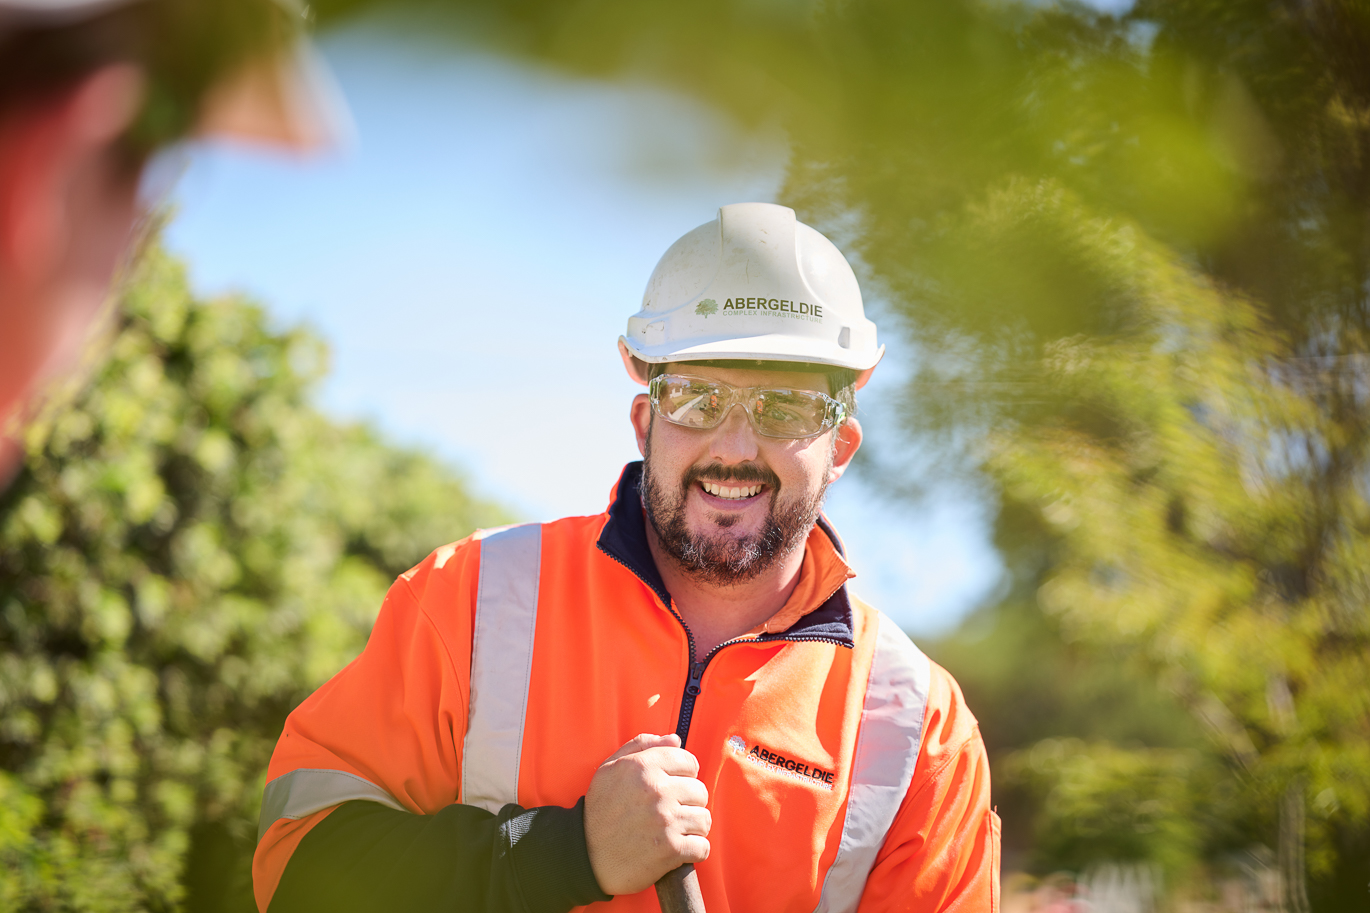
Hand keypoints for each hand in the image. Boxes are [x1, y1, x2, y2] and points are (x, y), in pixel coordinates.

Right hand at [583, 733, 710, 895]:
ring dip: (692, 828)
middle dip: (689, 803)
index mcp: (643, 766)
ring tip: (675, 831)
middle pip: (700, 791)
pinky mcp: (671, 849)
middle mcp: (657, 790)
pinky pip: (702, 847)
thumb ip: (641, 746)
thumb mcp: (610, 769)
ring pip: (704, 819)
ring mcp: (665, 820)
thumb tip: (676, 739)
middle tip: (671, 813)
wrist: (584, 858)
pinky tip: (677, 850)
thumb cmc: (599, 812)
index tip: (674, 789)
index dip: (684, 776)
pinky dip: (693, 851)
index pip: (690, 762)